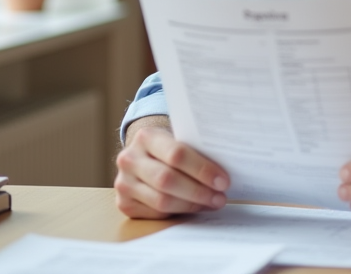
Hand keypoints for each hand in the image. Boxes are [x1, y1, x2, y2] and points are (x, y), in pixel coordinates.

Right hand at [114, 119, 229, 218]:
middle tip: (220, 197)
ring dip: (191, 205)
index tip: (223, 180)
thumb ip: (195, 149)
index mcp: (146, 136)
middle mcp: (129, 159)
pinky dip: (179, 213)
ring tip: (212, 203)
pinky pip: (156, 214)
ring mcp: (124, 183)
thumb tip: (227, 169)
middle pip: (167, 180)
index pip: (176, 154)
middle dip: (198, 191)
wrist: (141, 156)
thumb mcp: (178, 139)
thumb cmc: (168, 148)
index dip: (202, 169)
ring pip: (162, 201)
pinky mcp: (125, 204)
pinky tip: (194, 208)